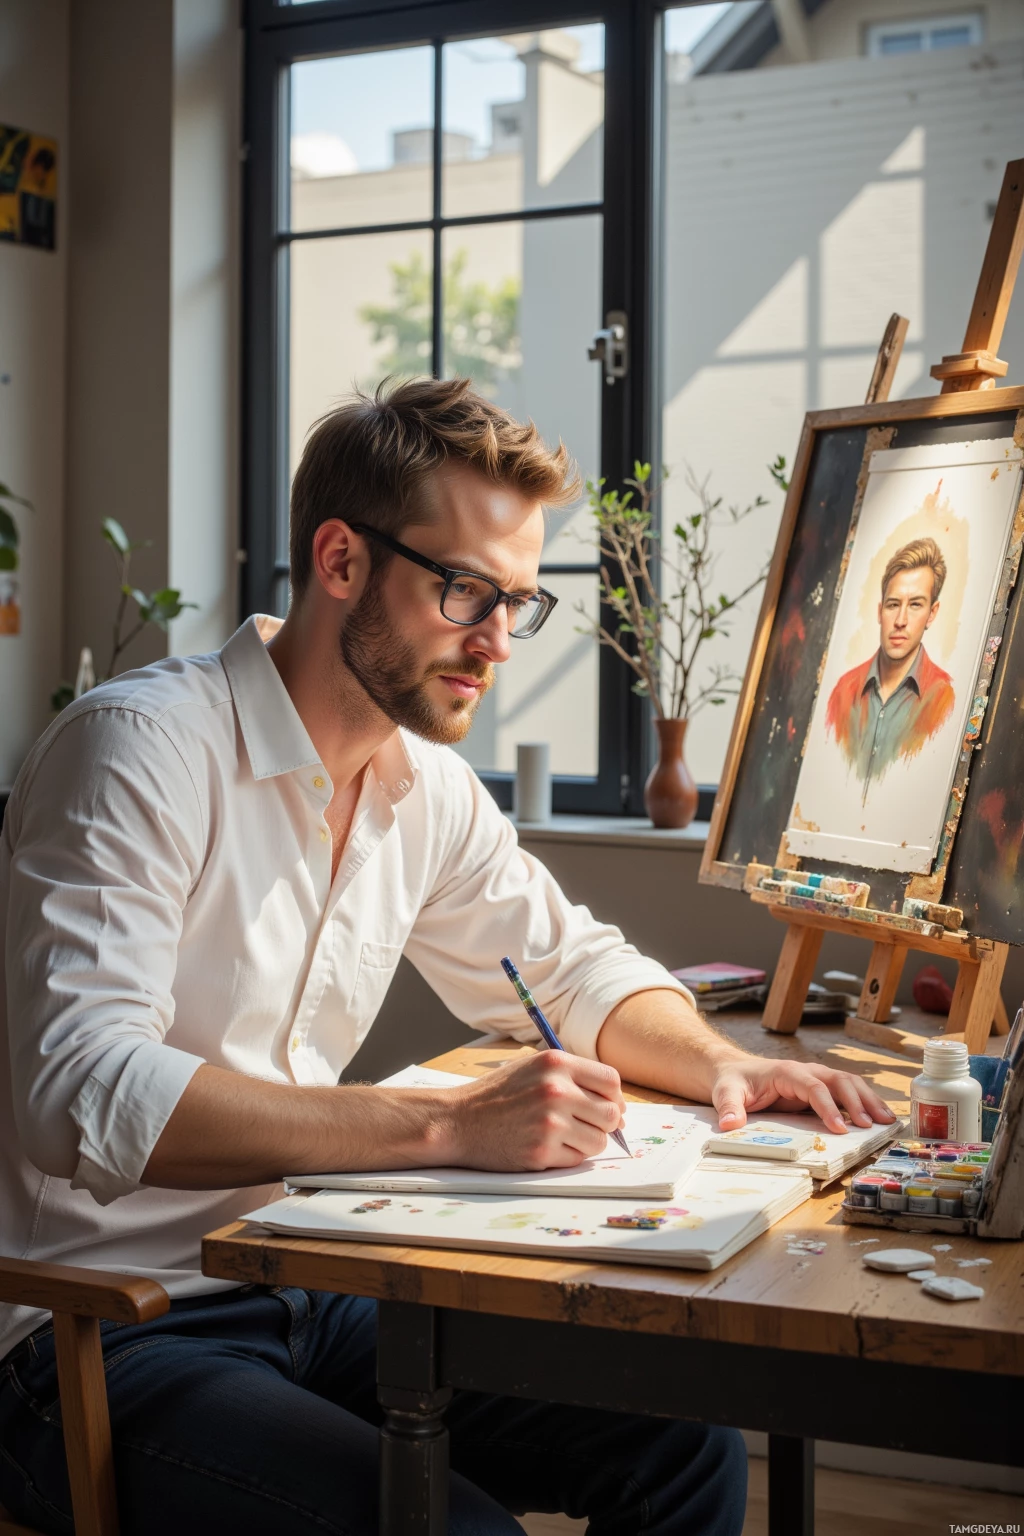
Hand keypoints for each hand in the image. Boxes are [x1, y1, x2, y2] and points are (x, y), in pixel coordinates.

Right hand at [445, 1050, 626, 1170]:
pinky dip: (568, 1156)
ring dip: (587, 1142)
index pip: (610, 1081)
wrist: (458, 1120)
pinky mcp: (543, 1151)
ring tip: (563, 1136)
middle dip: (605, 1123)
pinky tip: (547, 1145)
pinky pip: (577, 1159)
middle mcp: (557, 1090)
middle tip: (589, 1126)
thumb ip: (571, 1077)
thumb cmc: (497, 1095)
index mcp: (556, 1063)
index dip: (614, 1096)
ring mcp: (550, 1123)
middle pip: (610, 1113)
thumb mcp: (532, 1067)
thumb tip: (615, 1105)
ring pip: (598, 1141)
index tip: (609, 1106)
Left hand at [710, 1056, 895, 1134]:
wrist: (735, 1071)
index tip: (840, 1128)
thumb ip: (729, 1107)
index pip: (814, 1086)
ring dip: (868, 1100)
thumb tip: (730, 1124)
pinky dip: (865, 1103)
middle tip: (871, 1126)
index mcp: (787, 1072)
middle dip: (858, 1102)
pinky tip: (879, 1118)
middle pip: (839, 1080)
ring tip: (887, 1121)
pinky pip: (847, 1093)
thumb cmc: (733, 1081)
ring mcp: (816, 1079)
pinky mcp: (820, 1089)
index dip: (828, 1106)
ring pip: (849, 1084)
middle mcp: (807, 1071)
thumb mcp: (725, 1092)